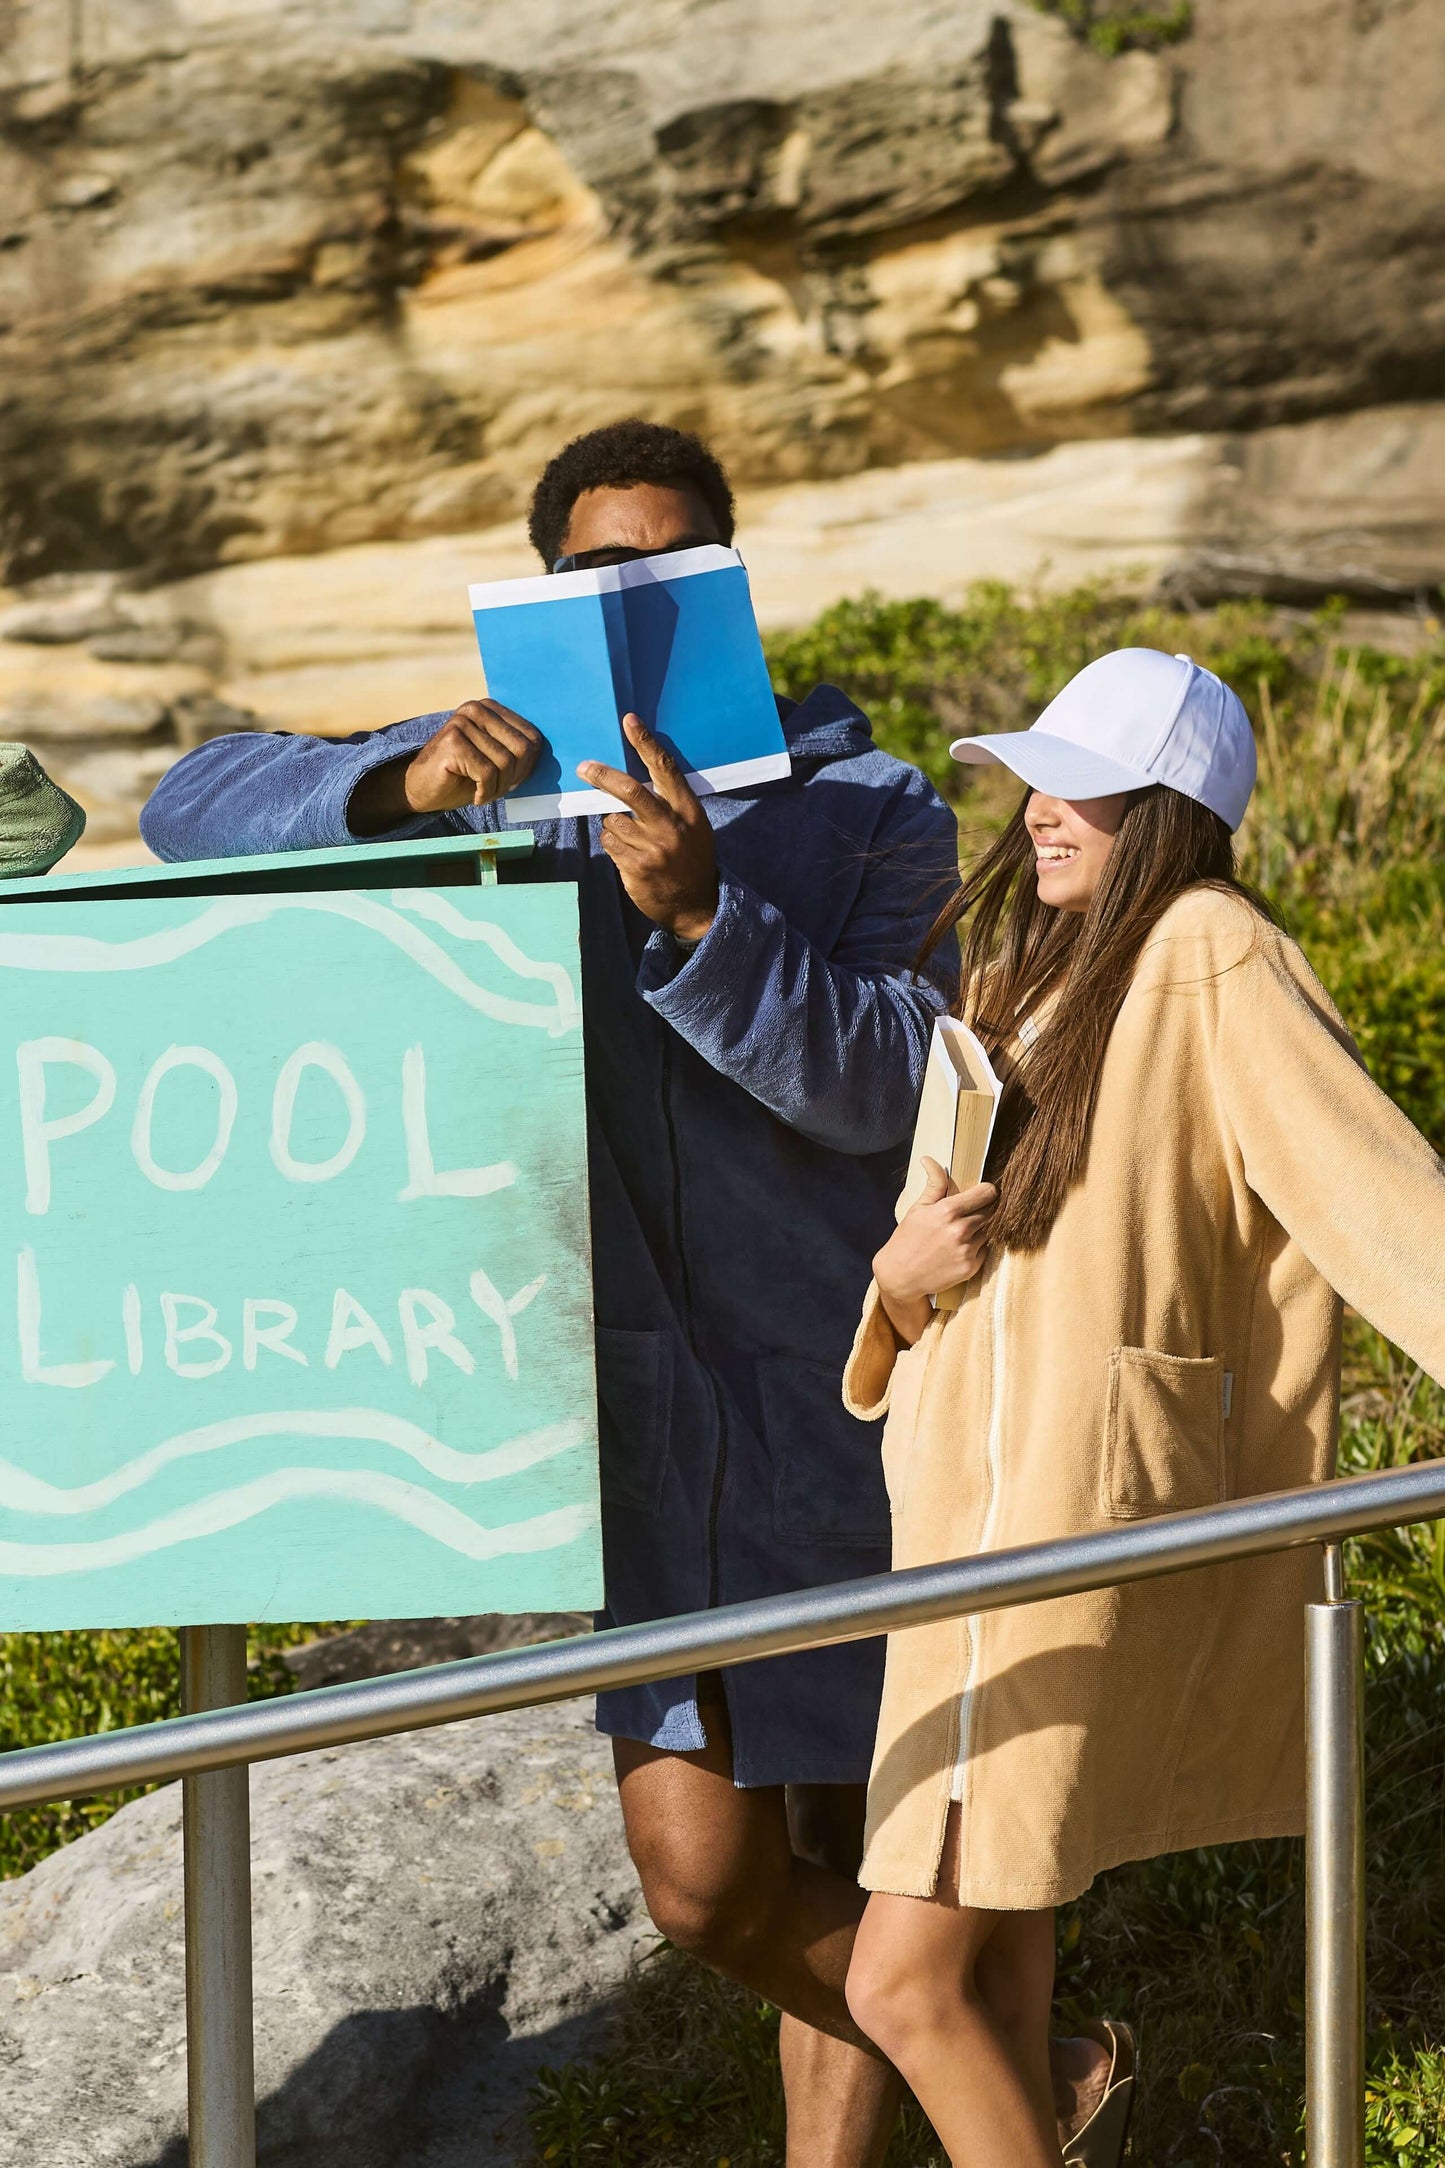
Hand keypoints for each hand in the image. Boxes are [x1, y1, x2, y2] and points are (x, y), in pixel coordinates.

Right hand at [348, 699, 542, 834]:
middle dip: (514, 778)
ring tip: (483, 791)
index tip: (510, 780)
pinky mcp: (453, 742)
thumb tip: (548, 754)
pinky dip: (485, 793)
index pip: (532, 737)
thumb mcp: (495, 759)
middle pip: (522, 749)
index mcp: (490, 708)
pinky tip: (474, 795)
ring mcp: (462, 723)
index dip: (528, 766)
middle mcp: (476, 709)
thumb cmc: (462, 777)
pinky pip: (487, 774)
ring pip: (505, 763)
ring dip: (498, 788)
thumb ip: (516, 750)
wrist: (420, 788)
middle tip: (496, 788)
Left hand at [580, 714, 718, 942]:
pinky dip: (612, 843)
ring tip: (632, 838)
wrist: (696, 906)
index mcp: (688, 811)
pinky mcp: (636, 868)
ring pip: (613, 820)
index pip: (665, 769)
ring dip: (613, 824)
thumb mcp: (693, 826)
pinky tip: (628, 854)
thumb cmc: (691, 858)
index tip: (629, 721)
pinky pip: (609, 843)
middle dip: (603, 776)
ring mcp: (653, 849)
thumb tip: (635, 773)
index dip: (645, 743)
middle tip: (584, 767)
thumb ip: (670, 802)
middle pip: (630, 791)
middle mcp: (671, 827)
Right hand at [873, 1159, 996, 1343]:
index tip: (984, 1193)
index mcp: (948, 1211)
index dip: (988, 1191)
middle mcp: (960, 1230)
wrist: (900, 1276)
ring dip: (980, 1230)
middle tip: (969, 1214)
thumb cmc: (907, 1239)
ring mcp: (967, 1251)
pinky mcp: (971, 1268)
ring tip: (960, 1234)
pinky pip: (985, 1250)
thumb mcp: (918, 1208)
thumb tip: (929, 1159)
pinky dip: (977, 1248)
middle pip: (991, 1211)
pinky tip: (959, 1249)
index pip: (987, 1193)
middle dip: (983, 1210)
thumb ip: (934, 1184)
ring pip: (988, 1231)